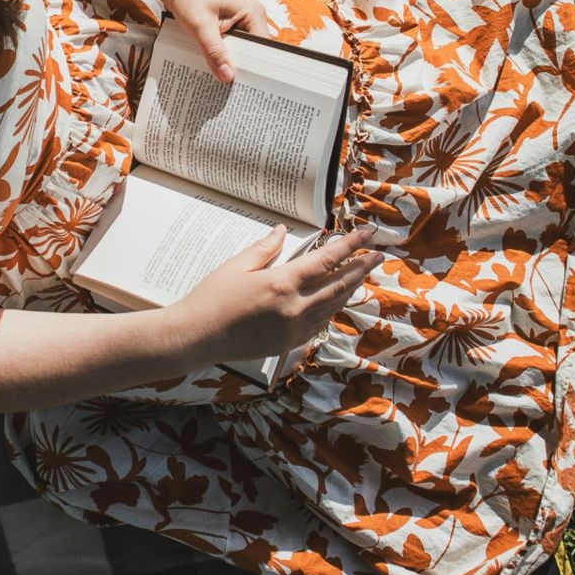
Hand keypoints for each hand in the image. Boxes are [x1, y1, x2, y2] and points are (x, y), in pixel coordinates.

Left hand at [159, 0, 271, 82]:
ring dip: (228, 63)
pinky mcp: (226, 26)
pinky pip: (228, 47)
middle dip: (241, 68)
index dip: (257, 68)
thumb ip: (214, 51)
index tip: (248, 87)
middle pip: (252, 52)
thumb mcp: (200, 24)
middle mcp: (250, 18)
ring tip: (222, 84)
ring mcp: (239, 22)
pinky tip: (213, 70)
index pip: (263, 48)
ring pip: (238, 51)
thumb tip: (228, 76)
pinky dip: (220, 57)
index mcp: (253, 13)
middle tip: (233, 92)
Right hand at [162, 225, 382, 364]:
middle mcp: (295, 308)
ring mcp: (294, 329)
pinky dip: (331, 310)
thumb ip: (266, 248)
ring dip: (349, 289)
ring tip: (360, 276)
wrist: (197, 337)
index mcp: (283, 284)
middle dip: (361, 268)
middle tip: (378, 255)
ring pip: (333, 306)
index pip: (327, 260)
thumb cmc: (212, 298)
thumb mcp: (237, 266)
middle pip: (339, 285)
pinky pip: (319, 325)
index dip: (351, 246)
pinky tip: (334, 302)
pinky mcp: (288, 343)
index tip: (367, 235)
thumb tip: (283, 230)